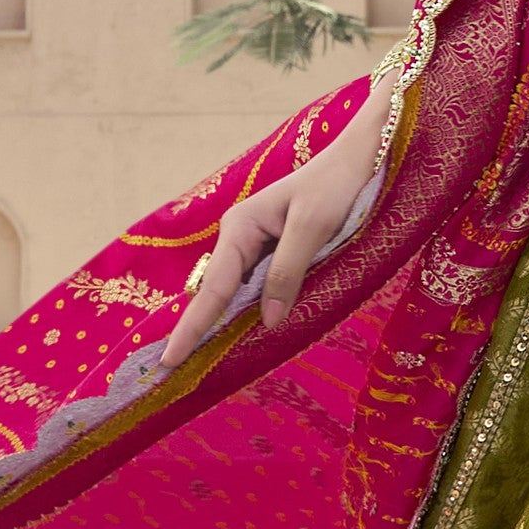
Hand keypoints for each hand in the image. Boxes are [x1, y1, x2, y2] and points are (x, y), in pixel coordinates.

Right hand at [165, 108, 387, 362]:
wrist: (358, 159)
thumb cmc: (335, 186)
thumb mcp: (312, 228)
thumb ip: (287, 273)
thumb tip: (267, 321)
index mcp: (240, 228)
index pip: (213, 288)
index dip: (192, 327)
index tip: (170, 360)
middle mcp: (240, 237)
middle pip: (217, 292)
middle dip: (199, 329)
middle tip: (174, 369)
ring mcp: (255, 244)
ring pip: (237, 292)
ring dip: (225, 322)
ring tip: (198, 358)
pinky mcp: (273, 250)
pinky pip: (257, 286)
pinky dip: (251, 309)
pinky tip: (245, 331)